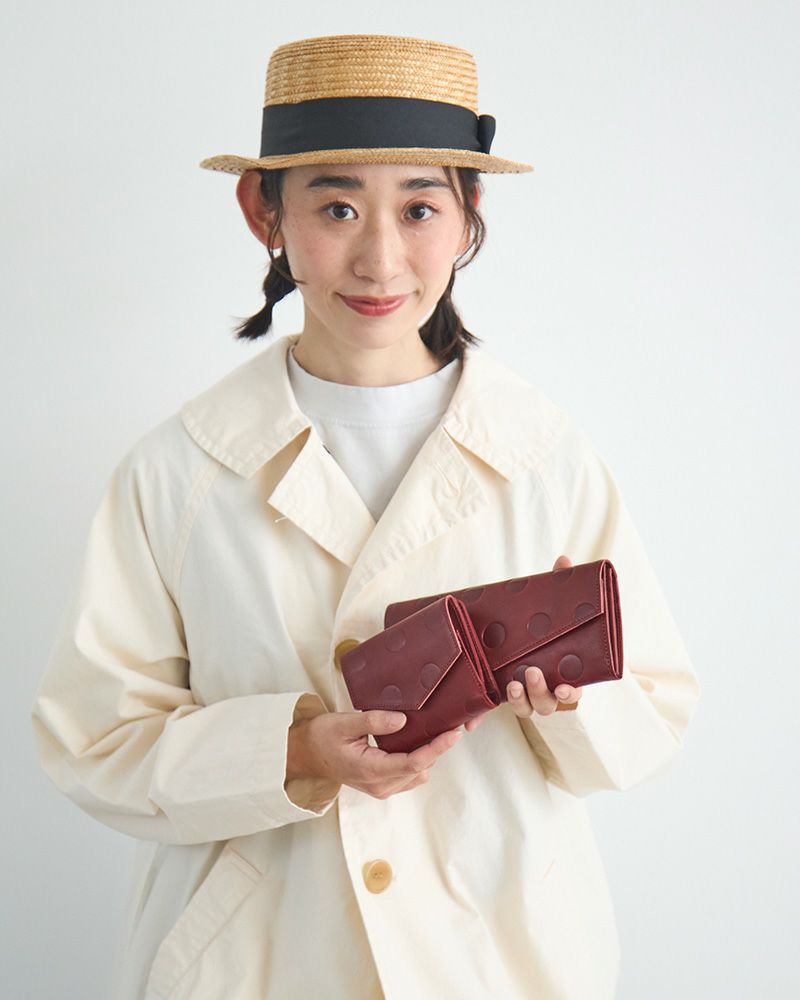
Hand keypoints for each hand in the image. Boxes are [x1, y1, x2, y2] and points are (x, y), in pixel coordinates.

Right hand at [286, 708, 463, 798]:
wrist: (306, 755)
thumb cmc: (321, 737)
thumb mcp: (344, 723)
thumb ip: (374, 721)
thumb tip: (403, 720)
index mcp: (371, 770)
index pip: (414, 762)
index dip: (437, 748)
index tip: (453, 733)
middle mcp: (380, 785)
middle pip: (421, 768)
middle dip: (437, 749)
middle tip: (450, 725)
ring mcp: (381, 788)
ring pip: (418, 774)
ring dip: (428, 755)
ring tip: (434, 730)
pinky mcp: (382, 785)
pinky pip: (409, 775)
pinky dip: (417, 760)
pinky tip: (416, 741)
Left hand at [455, 554, 583, 734]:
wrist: (524, 638)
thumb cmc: (547, 627)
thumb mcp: (553, 607)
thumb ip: (559, 585)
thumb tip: (562, 561)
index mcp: (565, 673)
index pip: (573, 692)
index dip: (570, 694)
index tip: (565, 688)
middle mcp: (547, 690)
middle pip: (547, 704)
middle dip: (539, 692)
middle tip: (529, 673)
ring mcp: (525, 695)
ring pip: (525, 710)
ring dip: (518, 701)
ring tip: (510, 685)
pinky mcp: (501, 695)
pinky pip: (492, 712)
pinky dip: (480, 718)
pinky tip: (468, 722)